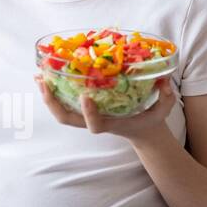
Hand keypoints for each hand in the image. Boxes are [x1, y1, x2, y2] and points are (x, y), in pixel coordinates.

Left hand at [34, 73, 177, 142]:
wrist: (142, 131)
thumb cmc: (150, 120)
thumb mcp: (163, 110)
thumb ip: (167, 98)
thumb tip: (165, 83)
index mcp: (112, 123)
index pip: (95, 125)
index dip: (88, 114)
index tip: (85, 97)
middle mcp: (95, 121)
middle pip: (67, 119)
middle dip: (53, 102)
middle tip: (44, 82)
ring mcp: (86, 116)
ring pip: (61, 112)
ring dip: (48, 95)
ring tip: (39, 76)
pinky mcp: (83, 109)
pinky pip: (64, 103)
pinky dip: (53, 91)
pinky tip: (45, 76)